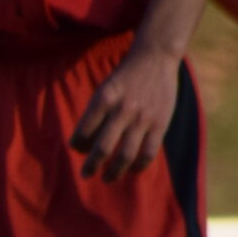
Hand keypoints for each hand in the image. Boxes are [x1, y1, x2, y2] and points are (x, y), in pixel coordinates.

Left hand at [71, 46, 181, 180]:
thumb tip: (84, 144)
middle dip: (91, 165)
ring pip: (125, 155)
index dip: (78, 145)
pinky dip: (138, 166)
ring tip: (106, 178)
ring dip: (113, 171)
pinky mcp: (160, 123)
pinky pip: (148, 152)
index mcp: (103, 99)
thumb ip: (95, 113)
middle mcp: (122, 110)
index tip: (77, 149)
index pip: (83, 131)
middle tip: (84, 174)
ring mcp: (143, 118)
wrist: (155, 58)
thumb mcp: (104, 89)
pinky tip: (132, 170)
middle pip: (102, 147)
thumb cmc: (124, 77)